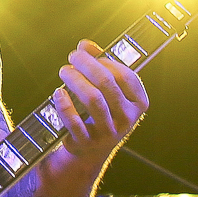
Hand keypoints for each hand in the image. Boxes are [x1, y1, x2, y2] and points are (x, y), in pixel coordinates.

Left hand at [52, 38, 148, 160]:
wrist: (91, 151)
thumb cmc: (101, 111)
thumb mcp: (107, 90)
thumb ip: (100, 65)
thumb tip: (85, 45)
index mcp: (138, 103)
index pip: (125, 75)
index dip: (104, 61)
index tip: (86, 53)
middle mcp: (127, 119)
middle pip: (107, 83)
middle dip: (87, 65)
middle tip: (72, 57)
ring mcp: (108, 133)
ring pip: (93, 99)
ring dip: (75, 80)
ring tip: (65, 71)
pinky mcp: (87, 143)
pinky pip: (75, 122)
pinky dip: (65, 105)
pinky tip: (58, 93)